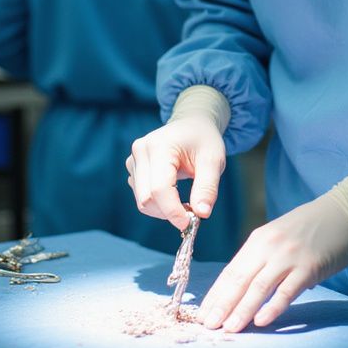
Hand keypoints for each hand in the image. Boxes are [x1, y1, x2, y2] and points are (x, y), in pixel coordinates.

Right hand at [126, 114, 225, 229]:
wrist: (192, 124)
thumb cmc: (204, 140)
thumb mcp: (214, 160)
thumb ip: (208, 187)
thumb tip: (202, 214)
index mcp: (160, 145)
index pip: (159, 188)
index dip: (173, 211)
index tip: (190, 223)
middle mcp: (140, 151)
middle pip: (147, 198)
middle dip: (169, 213)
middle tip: (192, 213)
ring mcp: (133, 160)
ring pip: (142, 201)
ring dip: (164, 210)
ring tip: (186, 202)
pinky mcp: (133, 169)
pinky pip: (142, 197)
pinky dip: (158, 204)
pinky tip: (174, 195)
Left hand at [197, 193, 347, 331]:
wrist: (346, 211)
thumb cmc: (313, 226)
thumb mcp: (281, 236)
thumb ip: (265, 259)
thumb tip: (252, 288)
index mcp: (259, 239)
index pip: (231, 271)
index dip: (216, 293)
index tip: (203, 313)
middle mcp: (269, 246)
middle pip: (240, 279)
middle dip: (222, 304)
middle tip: (208, 325)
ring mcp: (288, 256)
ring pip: (259, 287)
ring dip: (242, 310)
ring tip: (229, 328)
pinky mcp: (308, 266)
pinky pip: (287, 290)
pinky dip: (273, 307)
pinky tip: (262, 321)